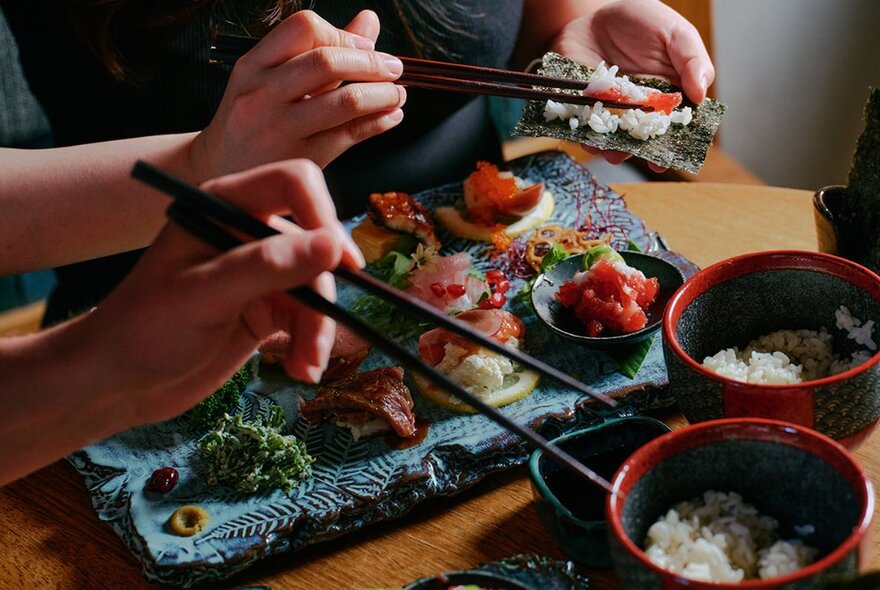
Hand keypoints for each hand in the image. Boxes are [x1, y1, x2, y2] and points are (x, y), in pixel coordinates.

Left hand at [80, 160, 354, 426]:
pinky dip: (311, 344)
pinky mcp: (268, 309)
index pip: (293, 184)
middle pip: (315, 241)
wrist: (119, 385)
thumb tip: (332, 245)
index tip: (338, 261)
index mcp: (223, 207)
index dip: (322, 215)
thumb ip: (267, 266)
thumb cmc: (143, 329)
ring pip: (317, 285)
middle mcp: (247, 232)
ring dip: (318, 328)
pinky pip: (309, 317)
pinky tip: (301, 370)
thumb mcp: (203, 294)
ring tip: (304, 366)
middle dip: (322, 288)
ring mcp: (261, 273)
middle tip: (322, 327)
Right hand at [191, 10, 405, 176]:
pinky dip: (379, 123)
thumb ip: (320, 49)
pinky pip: (350, 136)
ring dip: (382, 95)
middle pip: (327, 63)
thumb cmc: (253, 119)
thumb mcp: (271, 78)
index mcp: (253, 65)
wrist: (220, 172)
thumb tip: (369, 21)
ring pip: (344, 102)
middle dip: (372, 63)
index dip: (343, 34)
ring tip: (397, 94)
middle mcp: (262, 94)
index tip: (365, 46)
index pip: (304, 28)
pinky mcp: (300, 159)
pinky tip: (390, 116)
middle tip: (394, 69)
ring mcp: (280, 129)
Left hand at [551, 0, 714, 170]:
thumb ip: (691, 61)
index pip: (671, 129)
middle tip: (630, 155)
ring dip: (607, 147)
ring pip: (609, 138)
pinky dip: (581, 133)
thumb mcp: (675, 34)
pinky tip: (584, 135)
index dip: (669, 147)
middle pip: (638, 141)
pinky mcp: (582, 106)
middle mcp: (637, 111)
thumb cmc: (643, 21)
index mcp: (666, 99)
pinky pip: (581, 125)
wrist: (596, 14)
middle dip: (635, 152)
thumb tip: (701, 96)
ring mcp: (608, 110)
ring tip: (605, 149)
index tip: (664, 160)